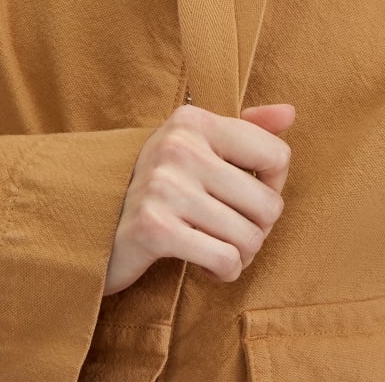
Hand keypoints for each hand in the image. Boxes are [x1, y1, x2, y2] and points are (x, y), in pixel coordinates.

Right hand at [103, 103, 294, 295]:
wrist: (93, 226)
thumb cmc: (162, 188)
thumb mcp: (199, 147)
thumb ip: (247, 130)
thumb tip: (291, 112)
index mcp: (193, 120)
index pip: (276, 155)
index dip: (273, 186)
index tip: (246, 196)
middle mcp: (178, 147)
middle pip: (268, 204)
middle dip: (258, 230)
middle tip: (231, 231)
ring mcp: (163, 186)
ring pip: (250, 237)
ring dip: (241, 255)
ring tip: (217, 248)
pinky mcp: (153, 228)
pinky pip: (225, 260)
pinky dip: (224, 273)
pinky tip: (205, 266)